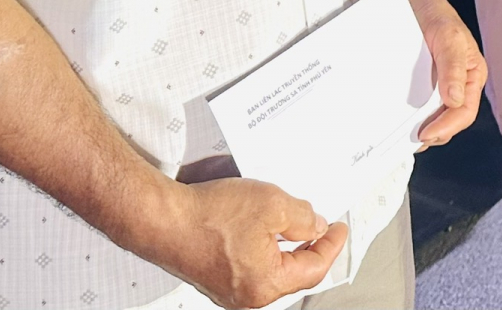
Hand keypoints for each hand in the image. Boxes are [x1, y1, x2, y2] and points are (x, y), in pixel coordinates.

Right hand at [149, 176, 349, 308]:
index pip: (314, 268)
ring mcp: (228, 290)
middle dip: (310, 247)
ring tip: (292, 221)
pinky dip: (263, 248)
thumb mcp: (273, 204)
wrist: (162, 219)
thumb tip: (316, 226)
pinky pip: (251, 266)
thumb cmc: (208, 216)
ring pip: (271, 269)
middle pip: (293, 273)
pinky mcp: (215, 278)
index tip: (340, 229)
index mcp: (266, 284)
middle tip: (321, 224)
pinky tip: (262, 227)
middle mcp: (247, 296)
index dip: (332, 245)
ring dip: (285, 247)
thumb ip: (303, 218)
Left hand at [410, 0, 488, 146]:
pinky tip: (399, 117)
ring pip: (434, 117)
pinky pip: (419, 106)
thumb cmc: (435, 14)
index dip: (447, 127)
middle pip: (450, 120)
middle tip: (411, 137)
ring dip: (420, 126)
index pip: (465, 112)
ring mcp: (439, 86)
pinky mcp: (422, 84)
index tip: (425, 133)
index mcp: (472, 75)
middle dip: (433, 132)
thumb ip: (453, 66)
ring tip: (403, 132)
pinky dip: (410, 116)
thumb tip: (455, 99)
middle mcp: (458, 84)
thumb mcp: (448, 36)